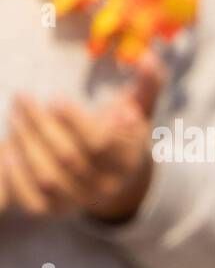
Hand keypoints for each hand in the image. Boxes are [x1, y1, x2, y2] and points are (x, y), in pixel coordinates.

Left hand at [1, 50, 163, 221]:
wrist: (115, 181)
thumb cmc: (120, 135)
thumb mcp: (138, 110)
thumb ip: (147, 84)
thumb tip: (148, 57)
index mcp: (128, 160)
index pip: (100, 145)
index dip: (75, 122)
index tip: (56, 98)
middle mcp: (106, 185)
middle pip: (69, 159)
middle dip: (40, 125)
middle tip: (21, 97)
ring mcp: (80, 201)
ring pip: (49, 178)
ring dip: (26, 145)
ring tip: (15, 116)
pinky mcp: (55, 210)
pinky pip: (33, 200)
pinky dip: (17, 178)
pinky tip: (9, 150)